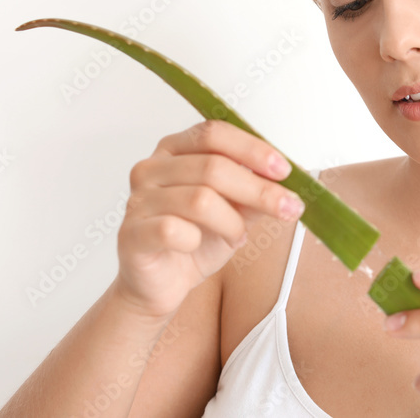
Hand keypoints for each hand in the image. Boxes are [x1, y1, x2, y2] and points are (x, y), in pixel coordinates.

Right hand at [113, 119, 305, 318]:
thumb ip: (253, 194)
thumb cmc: (193, 241)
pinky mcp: (131, 233)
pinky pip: (173, 230)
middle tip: (288, 207)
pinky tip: (199, 245)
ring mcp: (138, 200)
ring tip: (238, 236)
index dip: (252, 149)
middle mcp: (151, 168)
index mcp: (174, 150)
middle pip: (213, 166)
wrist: (159, 285)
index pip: (213, 134)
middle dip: (258, 189)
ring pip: (200, 199)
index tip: (284, 170)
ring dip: (232, 221)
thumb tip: (285, 183)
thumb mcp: (234, 213)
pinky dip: (197, 240)